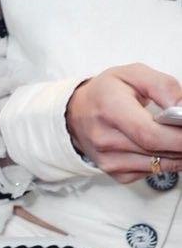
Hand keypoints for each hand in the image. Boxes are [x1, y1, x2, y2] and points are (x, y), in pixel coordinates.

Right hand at [65, 65, 181, 180]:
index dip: (178, 137)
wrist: (75, 113)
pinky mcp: (116, 173)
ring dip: (178, 153)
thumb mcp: (134, 74)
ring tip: (177, 137)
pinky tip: (162, 147)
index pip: (149, 133)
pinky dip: (165, 160)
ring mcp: (108, 160)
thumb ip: (163, 86)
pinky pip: (151, 171)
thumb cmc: (105, 93)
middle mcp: (104, 139)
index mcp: (110, 108)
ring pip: (158, 164)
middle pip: (156, 150)